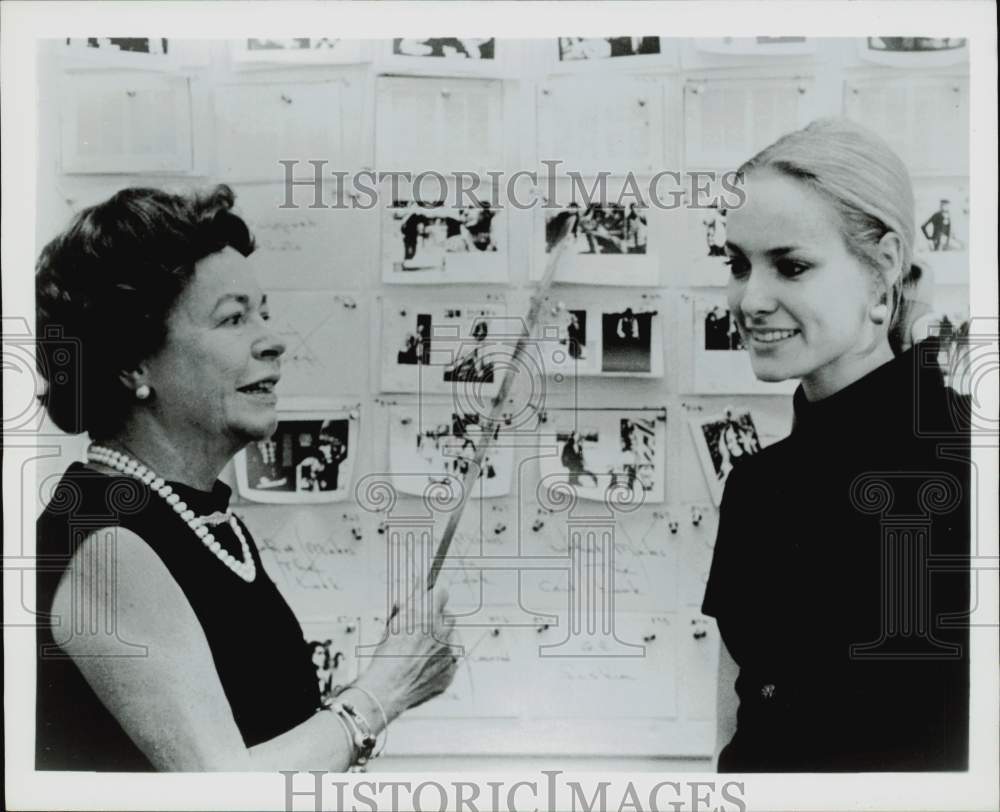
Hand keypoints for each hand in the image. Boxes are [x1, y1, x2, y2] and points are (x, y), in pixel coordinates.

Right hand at [353, 580, 457, 721]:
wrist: (389, 687)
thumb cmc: (387, 656)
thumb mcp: (395, 621)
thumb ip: (412, 600)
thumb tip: (420, 584)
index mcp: (429, 615)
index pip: (441, 593)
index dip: (433, 597)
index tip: (429, 601)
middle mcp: (443, 632)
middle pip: (448, 617)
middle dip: (437, 620)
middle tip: (421, 630)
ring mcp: (449, 652)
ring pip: (450, 639)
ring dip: (439, 641)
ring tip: (419, 652)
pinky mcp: (451, 670)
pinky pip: (449, 660)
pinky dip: (440, 662)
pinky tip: (423, 666)